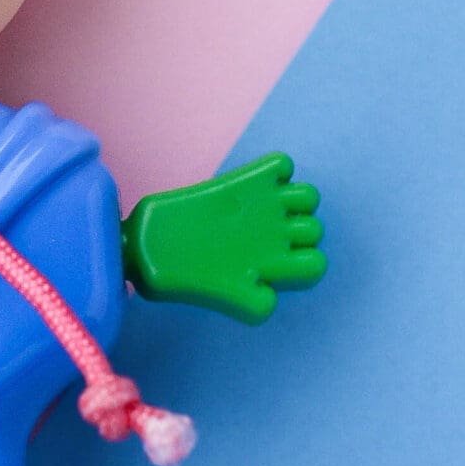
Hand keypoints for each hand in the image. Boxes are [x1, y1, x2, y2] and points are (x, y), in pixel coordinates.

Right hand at [121, 153, 325, 324]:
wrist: (148, 249)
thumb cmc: (180, 276)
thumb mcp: (222, 295)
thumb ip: (248, 301)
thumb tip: (267, 297)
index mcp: (271, 263)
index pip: (316, 265)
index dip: (304, 265)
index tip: (272, 267)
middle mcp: (272, 234)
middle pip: (315, 229)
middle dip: (297, 236)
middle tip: (260, 240)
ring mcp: (262, 207)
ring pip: (310, 196)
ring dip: (296, 203)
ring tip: (262, 211)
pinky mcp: (247, 182)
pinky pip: (282, 165)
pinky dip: (276, 171)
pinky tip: (254, 184)